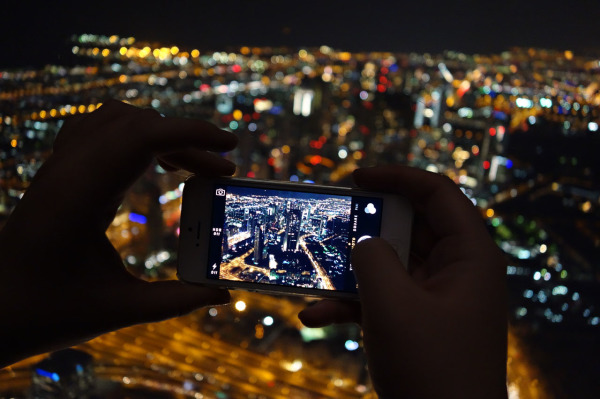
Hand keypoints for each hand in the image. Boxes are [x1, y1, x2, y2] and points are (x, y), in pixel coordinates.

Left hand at [0, 100, 236, 367]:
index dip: (193, 133)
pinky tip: (150, 160)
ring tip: (189, 165)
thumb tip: (222, 294)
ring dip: (160, 133)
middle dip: (188, 140)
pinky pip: (98, 129)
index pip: (144, 136)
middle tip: (221, 172)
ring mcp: (59, 166)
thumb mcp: (117, 310)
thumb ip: (176, 301)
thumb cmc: (44, 311)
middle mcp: (68, 169)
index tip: (231, 148)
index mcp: (81, 194)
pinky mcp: (57, 172)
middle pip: (138, 124)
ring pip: (116, 118)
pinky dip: (134, 134)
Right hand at [299, 166, 507, 398]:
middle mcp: (456, 270)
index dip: (397, 176)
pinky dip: (350, 303)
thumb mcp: (393, 305)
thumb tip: (363, 241)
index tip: (356, 177)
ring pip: (389, 264)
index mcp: (469, 255)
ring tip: (311, 267)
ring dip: (350, 268)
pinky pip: (383, 298)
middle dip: (365, 225)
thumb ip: (372, 259)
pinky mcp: (417, 321)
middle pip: (409, 226)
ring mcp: (436, 297)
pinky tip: (313, 316)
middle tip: (329, 219)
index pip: (438, 193)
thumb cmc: (430, 367)